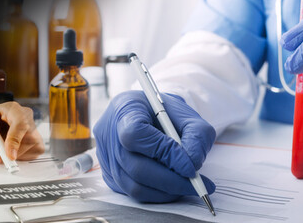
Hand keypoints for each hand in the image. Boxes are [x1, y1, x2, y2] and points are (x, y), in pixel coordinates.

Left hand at [0, 102, 43, 163]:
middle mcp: (26, 116)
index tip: (9, 155)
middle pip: (30, 137)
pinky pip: (35, 151)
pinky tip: (13, 151)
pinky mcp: (36, 139)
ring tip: (5, 150)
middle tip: (3, 157)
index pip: (21, 123)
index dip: (16, 140)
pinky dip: (23, 156)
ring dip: (19, 154)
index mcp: (12, 109)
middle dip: (16, 151)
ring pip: (34, 146)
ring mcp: (33, 127)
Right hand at [93, 91, 215, 202]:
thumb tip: (192, 165)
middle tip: (197, 185)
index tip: (190, 167)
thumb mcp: (188, 116)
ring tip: (187, 185)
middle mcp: (108, 134)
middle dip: (171, 181)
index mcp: (125, 109)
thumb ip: (196, 136)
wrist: (151, 118)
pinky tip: (171, 186)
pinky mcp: (109, 174)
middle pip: (136, 167)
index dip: (164, 153)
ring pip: (134, 185)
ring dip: (166, 191)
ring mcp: (106, 157)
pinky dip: (157, 194)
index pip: (136, 134)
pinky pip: (132, 193)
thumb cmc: (168, 115)